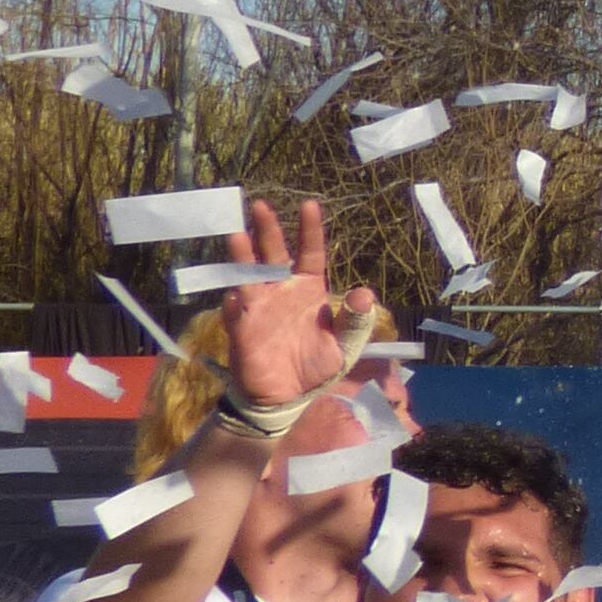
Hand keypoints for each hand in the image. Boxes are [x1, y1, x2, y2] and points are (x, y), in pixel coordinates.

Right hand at [217, 196, 377, 420]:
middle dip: (267, 230)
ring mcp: (259, 308)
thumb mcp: (344, 344)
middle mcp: (281, 291)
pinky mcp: (243, 330)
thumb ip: (354, 320)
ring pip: (248, 276)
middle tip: (260, 205)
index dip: (309, 230)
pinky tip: (236, 298)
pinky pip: (236, 314)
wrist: (288, 396)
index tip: (309, 205)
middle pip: (273, 254)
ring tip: (236, 235)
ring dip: (241, 257)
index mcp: (308, 289)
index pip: (309, 252)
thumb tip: (365, 294)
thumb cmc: (315, 364)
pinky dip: (235, 305)